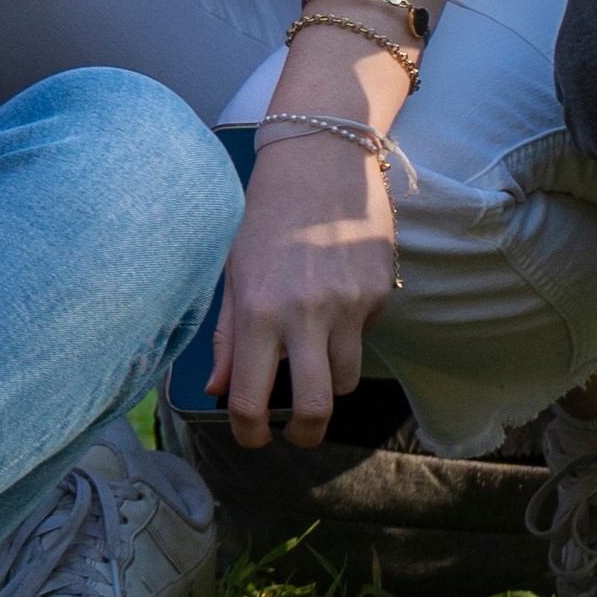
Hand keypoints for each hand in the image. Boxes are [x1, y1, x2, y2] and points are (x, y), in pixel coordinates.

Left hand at [212, 127, 396, 448]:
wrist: (321, 157)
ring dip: (327, 383)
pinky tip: (334, 299)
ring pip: (345, 380)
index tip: (250, 438)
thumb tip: (218, 390)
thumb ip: (228, 336)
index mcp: (258, 311)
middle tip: (295, 435)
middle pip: (314, 408)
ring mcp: (349, 306)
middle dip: (304, 435)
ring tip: (312, 357)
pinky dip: (349, 335)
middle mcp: (305, 314)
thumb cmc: (265, 214)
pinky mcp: (379, 293)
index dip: (248, 433)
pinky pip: (365, 337)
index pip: (250, 398)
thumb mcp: (234, 270)